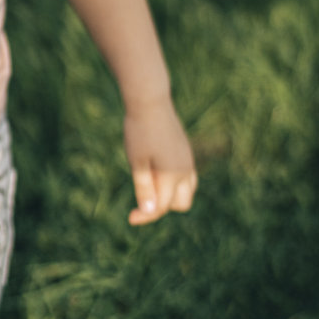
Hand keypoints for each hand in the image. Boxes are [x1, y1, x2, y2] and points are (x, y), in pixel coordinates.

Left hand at [122, 95, 196, 226]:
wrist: (150, 101)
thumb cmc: (139, 131)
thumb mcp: (137, 161)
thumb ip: (144, 188)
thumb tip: (150, 213)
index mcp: (173, 175)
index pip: (162, 207)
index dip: (145, 215)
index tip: (130, 218)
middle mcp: (185, 170)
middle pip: (180, 204)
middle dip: (163, 205)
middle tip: (142, 193)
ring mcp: (188, 160)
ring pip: (187, 191)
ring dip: (171, 195)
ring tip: (150, 182)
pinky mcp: (186, 151)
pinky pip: (186, 177)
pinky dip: (174, 182)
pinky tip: (156, 170)